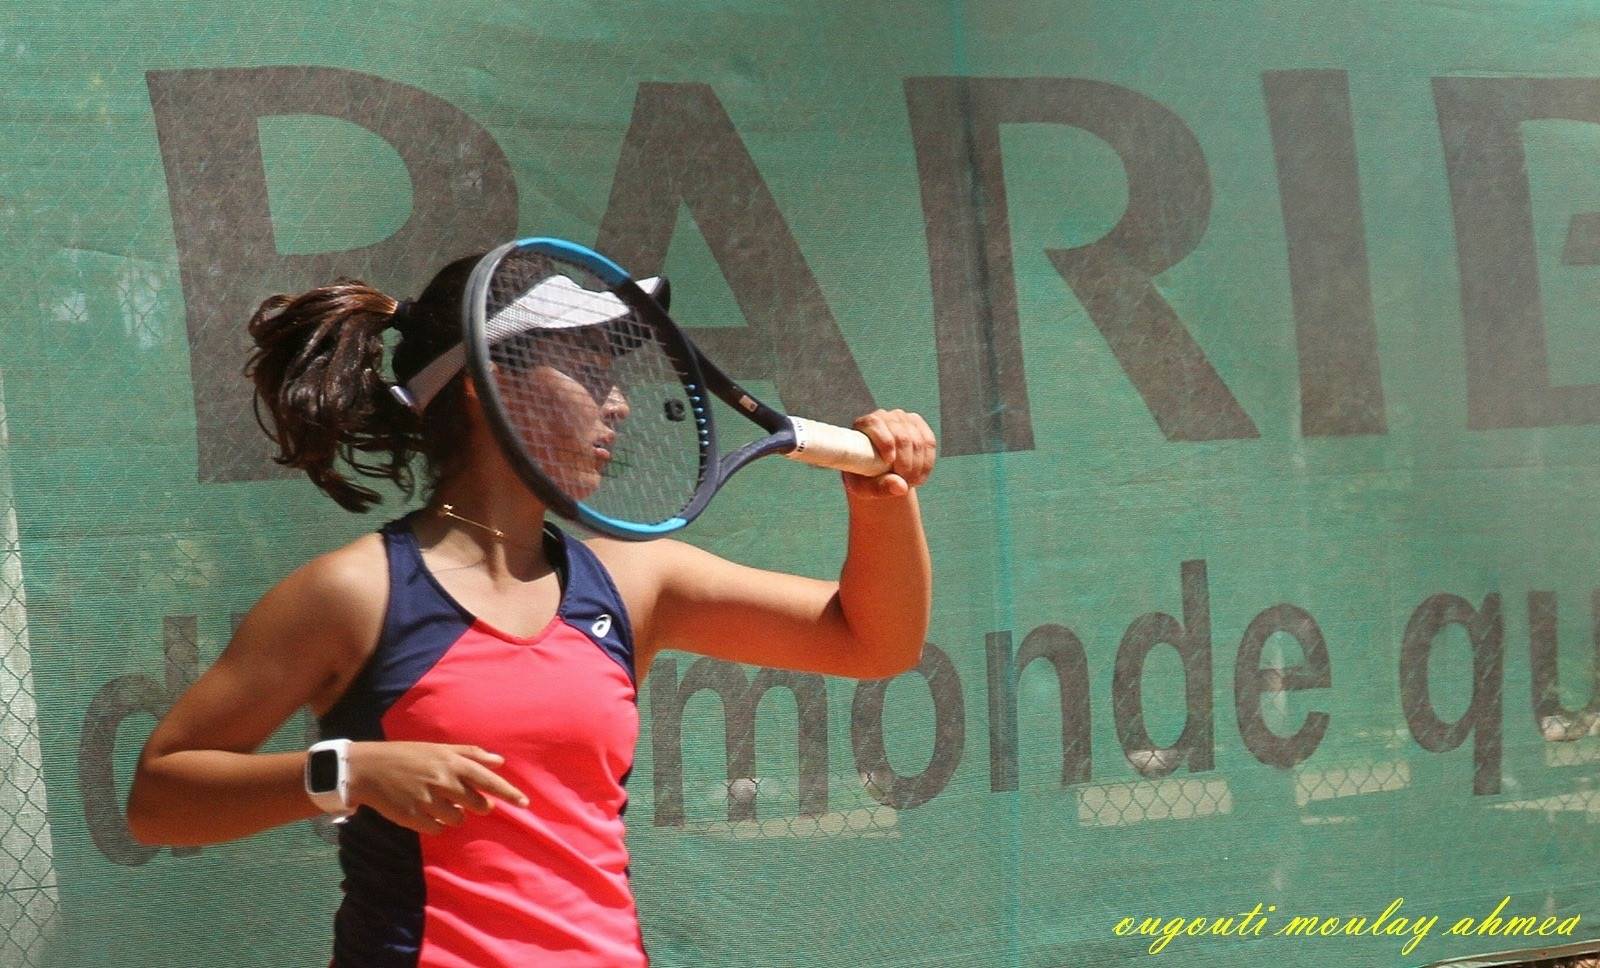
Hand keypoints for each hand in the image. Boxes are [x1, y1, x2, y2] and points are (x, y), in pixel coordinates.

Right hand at [345, 741, 528, 834]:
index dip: (509, 793)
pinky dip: (436, 823)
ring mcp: (428, 801)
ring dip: (454, 814)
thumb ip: (471, 754)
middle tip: (462, 797)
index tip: (526, 803)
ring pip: (458, 819)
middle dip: (477, 805)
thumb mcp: (440, 748)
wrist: (369, 768)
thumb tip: (500, 761)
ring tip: (437, 801)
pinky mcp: (414, 817)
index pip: (489, 781)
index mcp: (452, 763)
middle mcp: (443, 782)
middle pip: (478, 804)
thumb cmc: (409, 755)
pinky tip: (425, 811)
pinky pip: (438, 829)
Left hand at [844, 409, 936, 498]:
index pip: (875, 425)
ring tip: (911, 483)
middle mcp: (884, 416)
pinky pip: (929, 443)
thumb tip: (901, 486)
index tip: (890, 463)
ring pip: (918, 441)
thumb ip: (879, 488)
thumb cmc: (864, 479)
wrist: (878, 472)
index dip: (885, 443)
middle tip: (905, 483)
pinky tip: (920, 478)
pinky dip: (926, 464)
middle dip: (906, 464)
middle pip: (902, 437)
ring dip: (917, 467)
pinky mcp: (919, 425)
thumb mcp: (865, 488)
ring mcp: (903, 419)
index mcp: (864, 425)